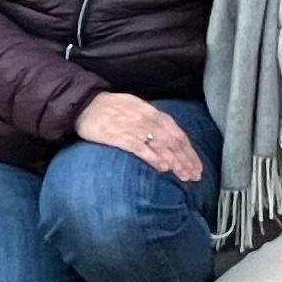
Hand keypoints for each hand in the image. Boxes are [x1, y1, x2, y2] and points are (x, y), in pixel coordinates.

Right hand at [73, 89, 205, 180]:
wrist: (84, 105)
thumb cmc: (109, 107)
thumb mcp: (136, 107)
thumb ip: (153, 120)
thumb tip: (169, 136)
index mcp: (152, 112)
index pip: (178, 133)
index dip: (189, 151)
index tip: (196, 165)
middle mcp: (147, 119)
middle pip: (174, 142)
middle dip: (186, 160)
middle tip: (194, 176)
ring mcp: (135, 127)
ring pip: (162, 147)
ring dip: (176, 163)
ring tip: (184, 176)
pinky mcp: (121, 136)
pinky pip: (142, 149)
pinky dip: (155, 159)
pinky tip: (163, 168)